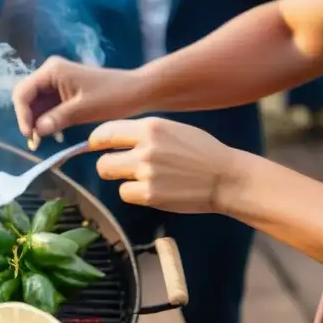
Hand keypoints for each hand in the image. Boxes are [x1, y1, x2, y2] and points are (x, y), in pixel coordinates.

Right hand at [12, 56, 146, 138]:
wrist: (137, 92)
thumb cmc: (113, 96)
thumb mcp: (83, 109)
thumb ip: (57, 118)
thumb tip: (36, 131)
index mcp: (52, 71)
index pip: (23, 92)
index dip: (22, 115)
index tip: (29, 135)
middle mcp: (50, 74)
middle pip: (25, 97)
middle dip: (27, 119)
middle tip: (34, 140)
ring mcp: (56, 83)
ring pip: (34, 104)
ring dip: (36, 122)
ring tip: (41, 141)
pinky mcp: (63, 93)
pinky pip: (46, 108)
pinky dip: (46, 121)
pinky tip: (53, 135)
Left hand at [89, 118, 240, 213]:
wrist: (227, 178)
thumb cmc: (201, 153)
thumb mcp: (173, 130)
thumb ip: (143, 133)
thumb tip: (109, 138)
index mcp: (152, 127)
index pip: (106, 132)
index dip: (96, 141)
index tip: (96, 146)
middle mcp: (146, 148)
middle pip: (101, 160)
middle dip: (108, 165)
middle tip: (121, 168)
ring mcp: (147, 172)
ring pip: (111, 176)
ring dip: (122, 178)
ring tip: (145, 178)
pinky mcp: (150, 194)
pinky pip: (125, 193)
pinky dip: (135, 194)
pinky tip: (155, 189)